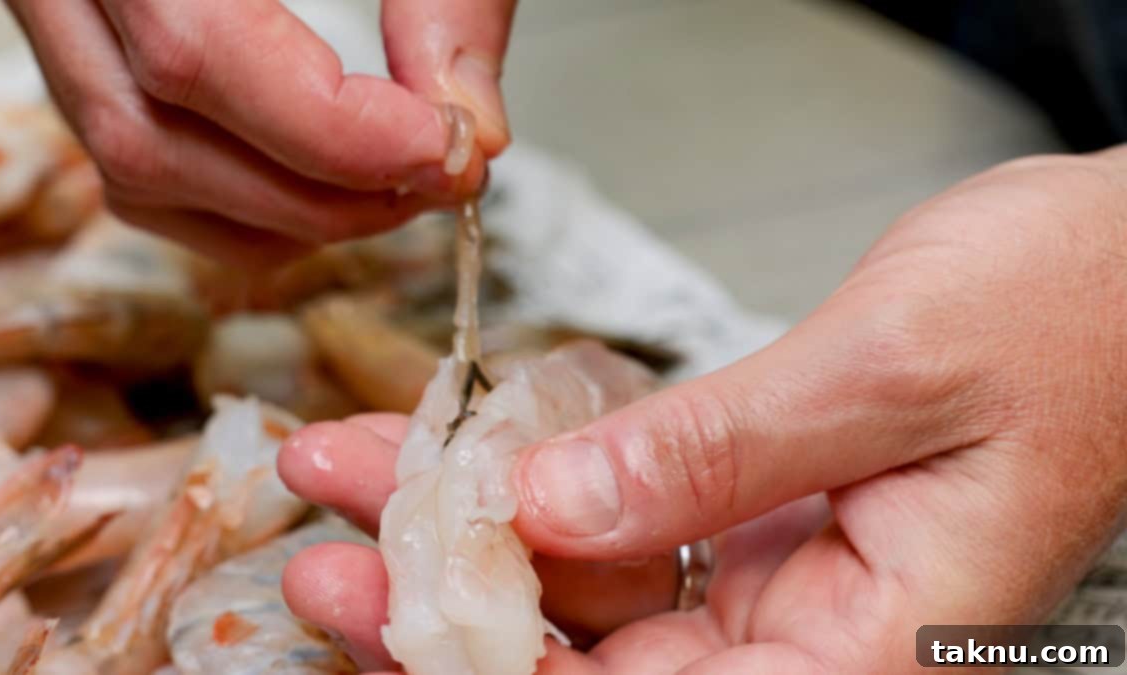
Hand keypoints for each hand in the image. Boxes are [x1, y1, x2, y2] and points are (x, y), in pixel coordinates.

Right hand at [5, 0, 514, 269]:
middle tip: (441, 177)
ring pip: (136, 171)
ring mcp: (56, 19)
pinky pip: (135, 180)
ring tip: (400, 186)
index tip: (444, 150)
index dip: (330, 132)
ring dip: (286, 214)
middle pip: (152, 135)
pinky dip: (244, 214)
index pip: (192, 49)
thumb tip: (475, 130)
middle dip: (317, 189)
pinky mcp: (85, 60)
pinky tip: (329, 195)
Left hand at [279, 146, 1126, 672]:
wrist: (1120, 261)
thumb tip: (556, 509)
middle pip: (603, 669)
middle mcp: (823, 645)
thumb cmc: (1069, 309)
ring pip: (599, 593)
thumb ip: (720, 452)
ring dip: (474, 535)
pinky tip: (465, 451)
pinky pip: (630, 526)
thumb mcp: (892, 369)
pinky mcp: (759, 524)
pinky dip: (544, 488)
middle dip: (454, 609)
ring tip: (362, 475)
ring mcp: (784, 587)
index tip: (385, 611)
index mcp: (880, 657)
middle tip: (329, 560)